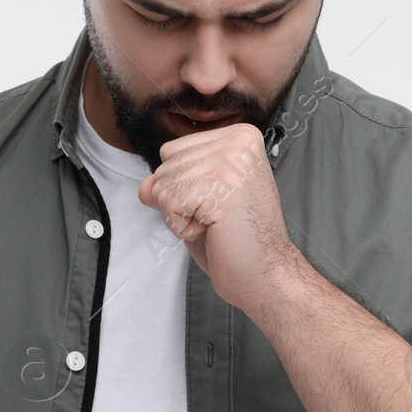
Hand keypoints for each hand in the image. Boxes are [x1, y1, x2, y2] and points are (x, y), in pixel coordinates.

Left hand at [137, 122, 302, 309]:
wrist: (266, 274)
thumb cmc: (239, 241)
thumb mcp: (201, 202)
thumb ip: (172, 185)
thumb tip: (145, 186)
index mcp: (239, 137)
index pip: (173, 150)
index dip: (184, 185)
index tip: (219, 203)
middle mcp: (238, 142)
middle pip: (166, 164)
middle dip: (180, 200)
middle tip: (219, 217)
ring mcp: (231, 160)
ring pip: (164, 184)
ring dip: (182, 215)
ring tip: (218, 224)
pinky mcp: (220, 184)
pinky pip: (169, 201)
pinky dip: (183, 226)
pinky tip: (214, 231)